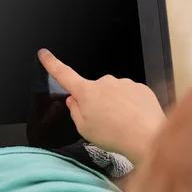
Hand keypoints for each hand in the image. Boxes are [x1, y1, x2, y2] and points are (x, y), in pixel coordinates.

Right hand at [37, 49, 164, 163]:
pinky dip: (129, 107)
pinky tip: (132, 121)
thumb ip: (75, 111)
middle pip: (93, 91)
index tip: (44, 54)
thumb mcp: (84, 128)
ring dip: (114, 106)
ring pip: (112, 94)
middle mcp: (105, 82)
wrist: (147, 137)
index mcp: (86, 92)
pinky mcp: (140, 88)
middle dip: (95, 103)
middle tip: (102, 123)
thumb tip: (74, 100)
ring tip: (120, 125)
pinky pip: (129, 96)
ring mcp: (124, 83)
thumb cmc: (114, 135)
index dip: (51, 64)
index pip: (64, 74)